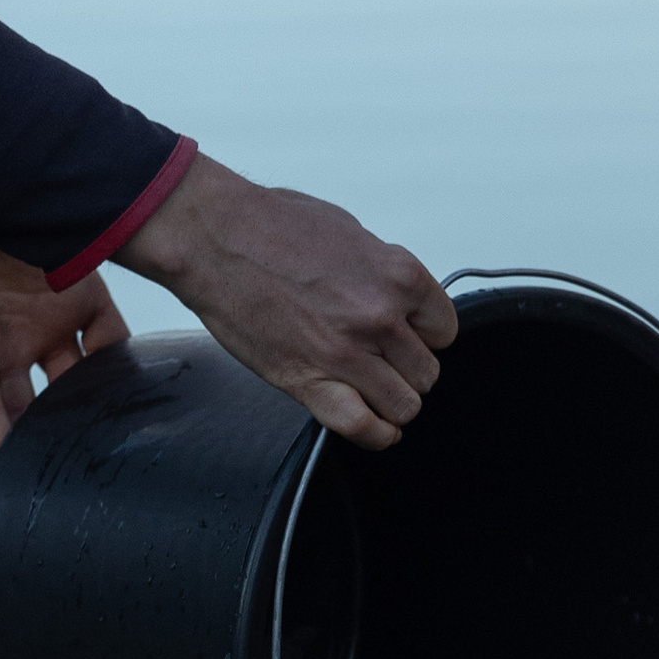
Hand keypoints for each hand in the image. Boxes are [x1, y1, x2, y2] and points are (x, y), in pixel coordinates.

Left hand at [0, 143, 127, 446]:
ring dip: (43, 425)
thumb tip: (123, 238)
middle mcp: (46, 322)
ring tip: (59, 455)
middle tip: (101, 436)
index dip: (125, 368)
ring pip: (33, 397)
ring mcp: (8, 340)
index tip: (139, 394)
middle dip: (87, 408)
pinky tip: (8, 447)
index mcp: (75, 288)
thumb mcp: (42, 217)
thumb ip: (78, 242)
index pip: (113, 341)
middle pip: (77, 380)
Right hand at [112, 151, 453, 447]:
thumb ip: (383, 273)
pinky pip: (364, 427)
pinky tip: (373, 426)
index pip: (444, 330)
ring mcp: (345, 354)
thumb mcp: (350, 234)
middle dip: (405, 370)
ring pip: (403, 405)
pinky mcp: (308, 382)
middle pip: (425, 373)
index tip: (405, 336)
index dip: (424, 336)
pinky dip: (375, 434)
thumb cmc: (271, 225)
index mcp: (397, 275)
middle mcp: (379, 317)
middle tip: (379, 360)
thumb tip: (398, 299)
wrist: (214, 236)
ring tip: (369, 388)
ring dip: (389, 401)